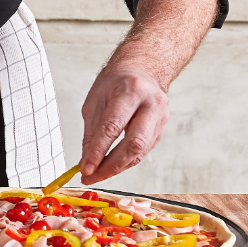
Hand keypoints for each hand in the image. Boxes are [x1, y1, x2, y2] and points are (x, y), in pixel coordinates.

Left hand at [79, 64, 168, 184]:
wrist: (143, 69)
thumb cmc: (116, 82)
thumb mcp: (95, 99)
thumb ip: (91, 131)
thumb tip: (86, 161)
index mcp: (131, 91)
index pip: (113, 127)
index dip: (98, 151)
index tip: (85, 168)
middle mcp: (151, 104)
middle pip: (133, 144)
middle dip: (111, 166)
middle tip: (91, 177)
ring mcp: (160, 117)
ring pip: (140, 152)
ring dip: (117, 168)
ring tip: (96, 175)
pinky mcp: (162, 128)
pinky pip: (143, 151)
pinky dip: (126, 161)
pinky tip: (111, 167)